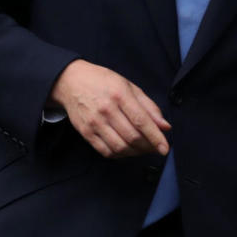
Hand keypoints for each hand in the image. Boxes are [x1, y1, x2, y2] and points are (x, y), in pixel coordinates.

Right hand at [48, 59, 170, 158]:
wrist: (72, 81)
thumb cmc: (103, 81)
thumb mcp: (129, 86)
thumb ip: (148, 106)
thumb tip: (164, 126)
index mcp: (120, 94)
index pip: (141, 121)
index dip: (155, 137)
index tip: (165, 148)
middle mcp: (107, 110)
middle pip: (132, 136)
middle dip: (148, 146)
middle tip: (155, 146)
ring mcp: (94, 123)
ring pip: (120, 147)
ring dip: (135, 152)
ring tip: (143, 148)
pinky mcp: (85, 133)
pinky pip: (105, 151)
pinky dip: (120, 154)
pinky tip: (127, 149)